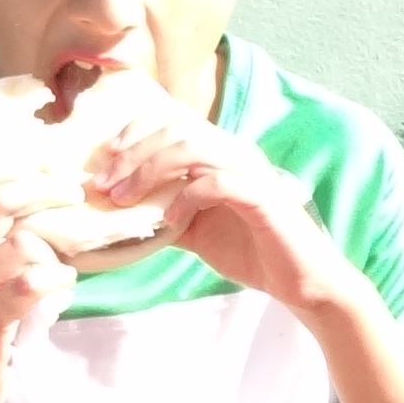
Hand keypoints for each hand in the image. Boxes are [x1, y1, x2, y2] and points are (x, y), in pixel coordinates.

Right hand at [0, 173, 77, 402]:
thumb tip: (36, 193)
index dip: (17, 169)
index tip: (50, 169)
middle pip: (0, 200)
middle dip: (47, 190)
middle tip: (75, 196)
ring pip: (22, 242)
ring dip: (56, 248)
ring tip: (61, 264)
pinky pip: (31, 284)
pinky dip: (57, 278)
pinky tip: (63, 282)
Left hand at [89, 110, 349, 316]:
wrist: (300, 282)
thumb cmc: (251, 252)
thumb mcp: (194, 230)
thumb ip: (163, 211)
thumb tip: (115, 209)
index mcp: (223, 154)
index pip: (174, 121)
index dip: (134, 133)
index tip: (104, 162)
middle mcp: (238, 154)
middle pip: (177, 129)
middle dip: (131, 153)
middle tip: (102, 184)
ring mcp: (252, 173)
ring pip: (194, 148)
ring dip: (150, 170)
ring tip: (124, 199)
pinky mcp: (263, 198)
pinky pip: (216, 183)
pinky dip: (185, 198)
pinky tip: (168, 221)